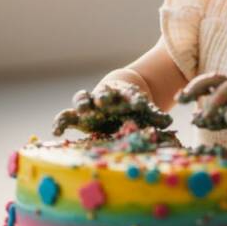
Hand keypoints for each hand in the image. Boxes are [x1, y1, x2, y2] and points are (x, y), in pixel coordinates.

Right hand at [52, 82, 171, 135]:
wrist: (117, 99)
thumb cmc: (134, 107)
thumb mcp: (145, 111)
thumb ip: (155, 116)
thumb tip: (168, 122)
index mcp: (123, 96)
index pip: (126, 93)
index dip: (131, 98)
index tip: (136, 102)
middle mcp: (105, 98)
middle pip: (102, 93)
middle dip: (103, 96)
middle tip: (105, 100)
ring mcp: (91, 106)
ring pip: (82, 99)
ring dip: (82, 102)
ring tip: (82, 109)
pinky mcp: (80, 117)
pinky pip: (67, 117)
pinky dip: (61, 122)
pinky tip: (57, 132)